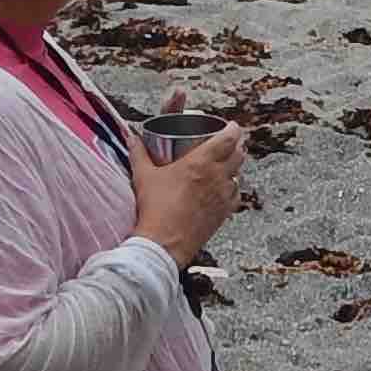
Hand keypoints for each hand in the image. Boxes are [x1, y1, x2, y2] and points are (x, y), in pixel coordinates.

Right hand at [132, 123, 246, 260]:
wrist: (163, 243)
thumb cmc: (155, 209)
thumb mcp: (144, 176)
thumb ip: (139, 154)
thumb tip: (132, 138)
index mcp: (200, 162)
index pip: (228, 138)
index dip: (233, 130)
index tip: (231, 126)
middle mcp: (217, 177)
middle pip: (239, 154)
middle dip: (236, 146)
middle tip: (228, 143)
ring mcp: (223, 196)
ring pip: (238, 175)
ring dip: (234, 167)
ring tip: (225, 165)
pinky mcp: (224, 213)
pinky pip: (235, 195)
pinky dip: (232, 189)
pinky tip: (222, 189)